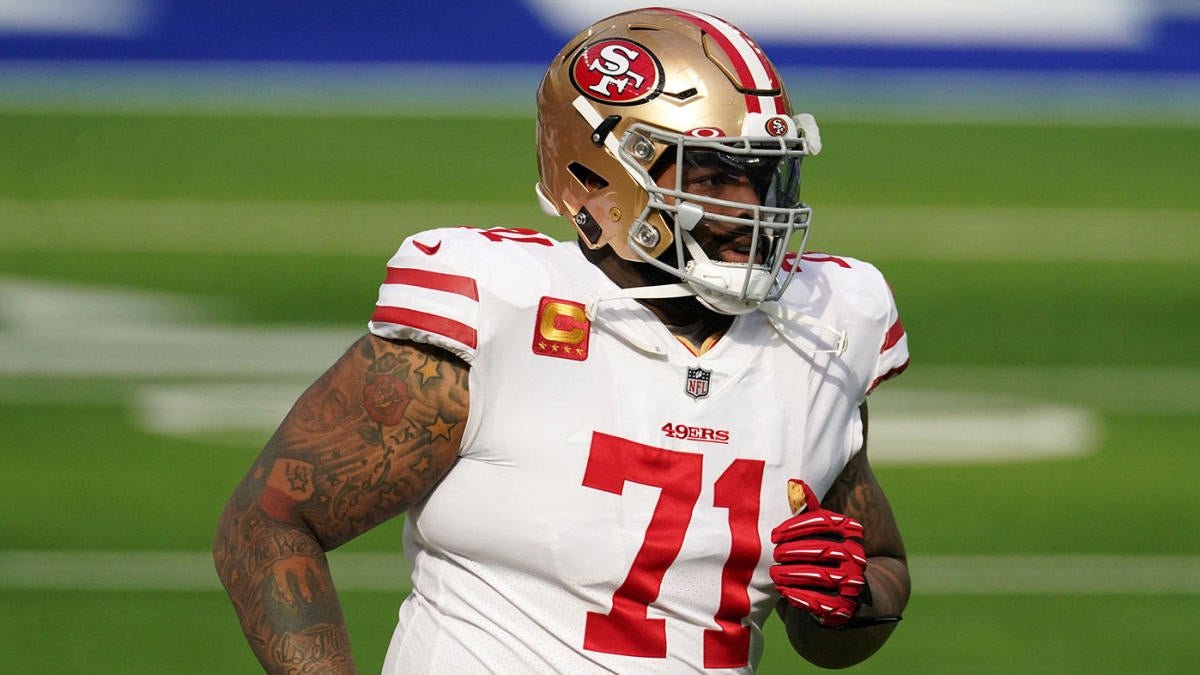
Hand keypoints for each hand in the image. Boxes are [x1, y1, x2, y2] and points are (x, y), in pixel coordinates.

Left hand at [770, 480, 867, 627]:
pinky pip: (822, 602)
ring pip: (821, 576)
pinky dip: (801, 597)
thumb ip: (809, 510)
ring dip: (793, 575)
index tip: (774, 535)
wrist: (851, 593)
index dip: (795, 528)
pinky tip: (784, 593)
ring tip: (774, 574)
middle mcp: (858, 556)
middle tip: (774, 555)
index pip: (823, 523)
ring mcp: (854, 582)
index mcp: (852, 532)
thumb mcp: (821, 532)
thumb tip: (794, 482)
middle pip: (821, 549)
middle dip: (793, 552)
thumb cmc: (826, 554)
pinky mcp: (847, 607)